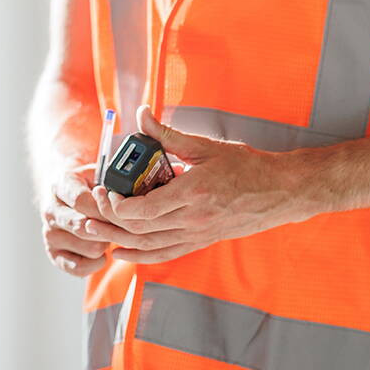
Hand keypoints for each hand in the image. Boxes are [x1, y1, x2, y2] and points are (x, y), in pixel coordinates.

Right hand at [39, 163, 111, 276]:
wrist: (67, 196)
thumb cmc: (90, 186)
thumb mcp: (99, 174)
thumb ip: (112, 183)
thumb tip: (132, 198)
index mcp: (60, 186)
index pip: (81, 201)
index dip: (105, 209)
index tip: (121, 210)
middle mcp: (50, 211)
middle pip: (84, 227)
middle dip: (110, 229)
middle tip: (121, 225)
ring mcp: (50, 234)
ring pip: (89, 248)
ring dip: (106, 244)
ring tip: (110, 235)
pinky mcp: (53, 254)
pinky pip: (79, 268)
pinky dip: (97, 263)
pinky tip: (102, 253)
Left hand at [47, 107, 317, 264]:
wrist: (281, 192)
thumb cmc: (247, 167)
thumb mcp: (205, 146)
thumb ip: (168, 135)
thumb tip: (141, 114)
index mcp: (193, 193)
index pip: (144, 209)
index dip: (117, 205)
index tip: (104, 192)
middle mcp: (194, 219)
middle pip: (141, 229)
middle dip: (110, 222)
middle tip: (89, 212)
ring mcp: (198, 234)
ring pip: (150, 245)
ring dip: (119, 241)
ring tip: (94, 232)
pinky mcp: (202, 241)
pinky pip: (166, 253)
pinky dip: (141, 256)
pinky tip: (122, 252)